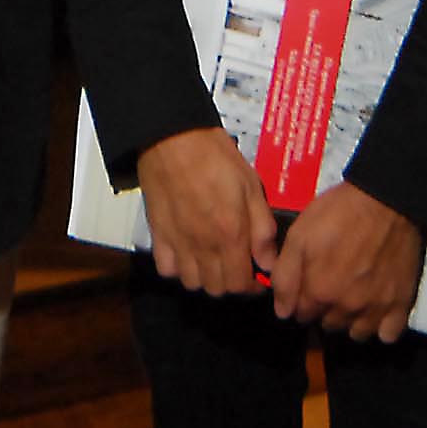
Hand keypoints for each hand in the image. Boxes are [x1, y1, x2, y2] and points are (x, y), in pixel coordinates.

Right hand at [135, 126, 277, 296]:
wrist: (173, 138)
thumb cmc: (215, 157)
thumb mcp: (251, 186)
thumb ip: (262, 229)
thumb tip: (268, 263)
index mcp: (230, 234)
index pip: (240, 285)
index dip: (252, 286)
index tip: (256, 276)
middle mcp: (203, 246)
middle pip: (216, 289)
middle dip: (230, 283)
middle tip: (236, 265)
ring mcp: (178, 242)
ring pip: (192, 283)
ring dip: (205, 278)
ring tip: (213, 260)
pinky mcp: (158, 234)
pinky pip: (167, 269)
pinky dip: (178, 268)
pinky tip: (187, 253)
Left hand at [266, 182, 423, 339]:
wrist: (385, 200)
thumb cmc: (337, 214)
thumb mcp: (299, 235)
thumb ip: (285, 276)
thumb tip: (283, 312)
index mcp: (319, 292)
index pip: (300, 316)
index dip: (300, 300)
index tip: (307, 285)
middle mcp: (347, 308)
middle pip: (328, 325)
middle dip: (324, 310)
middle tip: (330, 285)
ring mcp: (376, 309)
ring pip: (356, 333)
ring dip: (350, 320)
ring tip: (351, 296)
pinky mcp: (401, 304)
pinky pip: (388, 335)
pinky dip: (380, 327)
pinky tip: (375, 309)